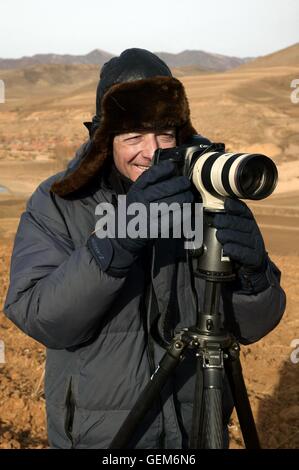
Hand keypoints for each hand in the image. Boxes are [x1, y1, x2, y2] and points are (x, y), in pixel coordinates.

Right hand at [88, 160, 193, 276]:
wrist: (123, 235)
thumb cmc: (133, 211)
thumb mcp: (136, 194)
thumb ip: (149, 184)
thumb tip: (171, 172)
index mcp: (135, 190)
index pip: (150, 176)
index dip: (163, 169)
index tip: (172, 167)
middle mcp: (139, 201)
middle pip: (164, 189)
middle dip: (179, 184)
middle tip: (186, 183)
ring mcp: (146, 215)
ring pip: (170, 203)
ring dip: (184, 198)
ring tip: (188, 196)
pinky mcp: (153, 229)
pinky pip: (172, 219)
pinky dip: (182, 213)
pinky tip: (186, 209)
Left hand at [213, 197, 266, 271]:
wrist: (253, 266)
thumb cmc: (239, 246)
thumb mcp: (234, 232)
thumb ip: (225, 221)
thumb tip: (211, 211)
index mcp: (249, 223)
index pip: (244, 212)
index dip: (236, 207)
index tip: (226, 203)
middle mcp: (254, 232)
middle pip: (242, 224)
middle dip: (228, 221)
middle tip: (216, 222)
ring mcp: (256, 246)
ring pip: (243, 238)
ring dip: (229, 236)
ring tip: (220, 235)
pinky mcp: (255, 258)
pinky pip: (245, 253)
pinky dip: (234, 250)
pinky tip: (227, 248)